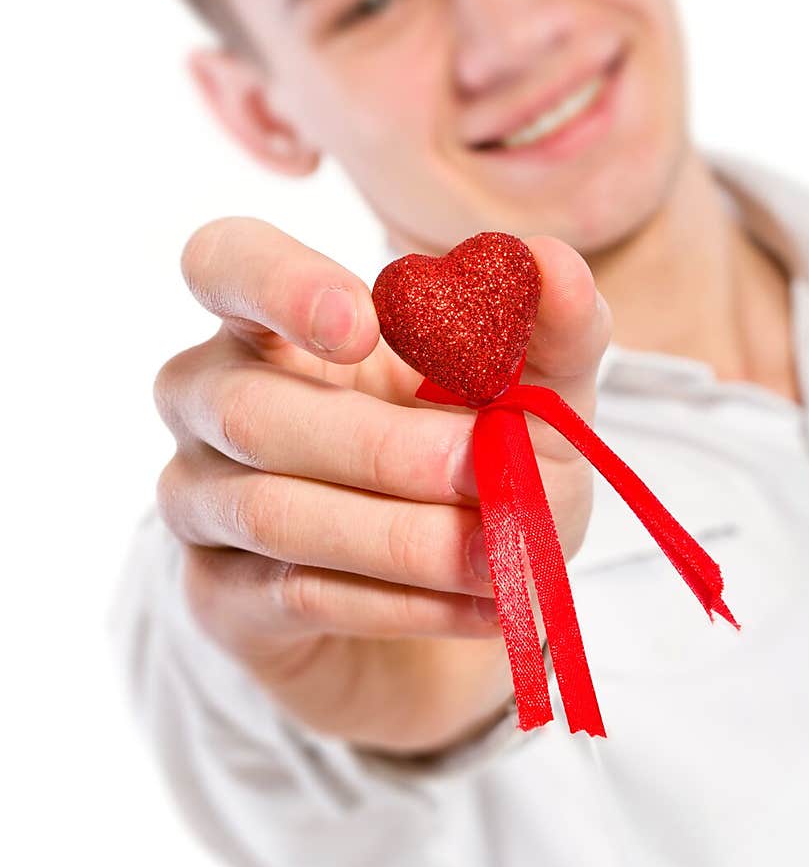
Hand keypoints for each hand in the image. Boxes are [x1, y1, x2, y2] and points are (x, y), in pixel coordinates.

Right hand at [154, 218, 611, 754]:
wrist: (453, 589)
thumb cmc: (479, 454)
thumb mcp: (539, 391)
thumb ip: (550, 325)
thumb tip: (549, 263)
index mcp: (275, 316)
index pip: (225, 262)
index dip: (278, 285)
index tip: (366, 324)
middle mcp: (211, 396)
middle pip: (249, 408)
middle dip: (376, 444)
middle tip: (478, 467)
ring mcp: (200, 499)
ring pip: (269, 510)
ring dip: (397, 535)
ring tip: (496, 554)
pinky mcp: (219, 596)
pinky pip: (294, 594)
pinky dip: (400, 601)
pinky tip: (480, 604)